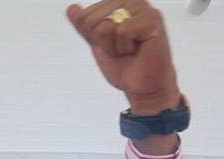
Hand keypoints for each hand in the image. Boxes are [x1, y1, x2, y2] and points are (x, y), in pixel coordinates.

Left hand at [66, 1, 180, 114]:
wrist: (142, 85)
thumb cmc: (125, 65)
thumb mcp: (98, 44)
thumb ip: (85, 26)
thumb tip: (71, 8)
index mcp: (119, 4)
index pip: (86, 16)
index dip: (94, 37)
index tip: (111, 44)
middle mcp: (132, 2)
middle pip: (93, 19)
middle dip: (102, 41)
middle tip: (121, 49)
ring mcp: (143, 9)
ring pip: (106, 25)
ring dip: (113, 46)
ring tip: (128, 50)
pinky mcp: (152, 19)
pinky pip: (121, 31)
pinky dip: (125, 47)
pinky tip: (137, 50)